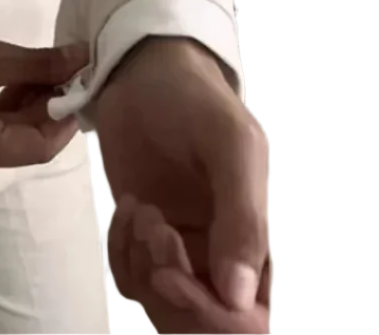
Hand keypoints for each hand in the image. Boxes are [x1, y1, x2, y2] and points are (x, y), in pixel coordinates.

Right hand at [0, 2, 89, 183]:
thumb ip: (42, 65)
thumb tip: (85, 59)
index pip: (36, 149)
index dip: (64, 120)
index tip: (81, 87)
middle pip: (18, 143)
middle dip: (45, 107)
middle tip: (67, 71)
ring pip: (2, 135)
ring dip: (24, 104)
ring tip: (45, 68)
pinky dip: (1, 106)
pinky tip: (18, 77)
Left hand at [94, 37, 272, 332]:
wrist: (145, 68)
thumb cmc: (196, 99)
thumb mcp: (232, 145)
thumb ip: (244, 218)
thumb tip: (239, 299)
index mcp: (257, 244)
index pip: (249, 320)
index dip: (210, 316)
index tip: (172, 272)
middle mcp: (222, 257)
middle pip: (202, 326)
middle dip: (171, 297)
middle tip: (154, 232)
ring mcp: (180, 248)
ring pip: (162, 307)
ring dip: (141, 267)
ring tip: (142, 210)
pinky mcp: (142, 235)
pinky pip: (132, 277)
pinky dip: (121, 253)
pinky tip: (127, 208)